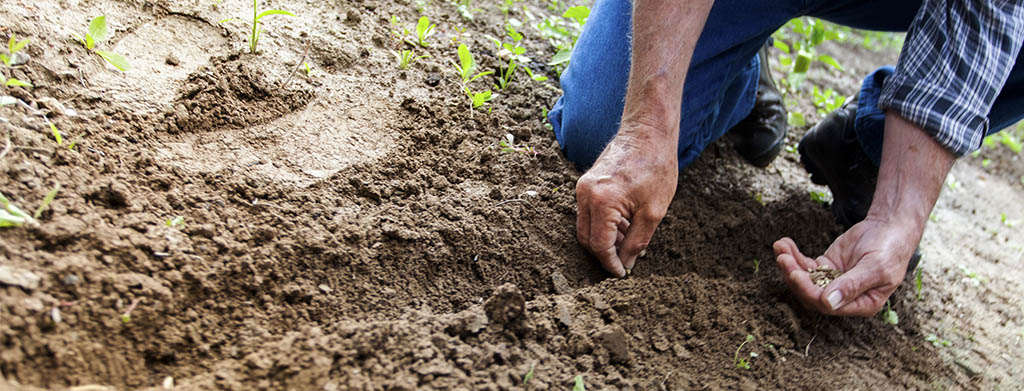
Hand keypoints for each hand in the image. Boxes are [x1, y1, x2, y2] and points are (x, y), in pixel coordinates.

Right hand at [575, 122, 677, 276]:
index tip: (622, 274)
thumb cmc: (656, 167)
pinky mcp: (586, 183)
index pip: (599, 245)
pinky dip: (603, 225)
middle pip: (586, 238)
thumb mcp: (653, 212)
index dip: (610, 264)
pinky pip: (589, 213)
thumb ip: (637, 242)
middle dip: (605, 254)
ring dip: (605, 239)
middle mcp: (585, 194)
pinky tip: (625, 226)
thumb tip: (626, 264)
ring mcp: (583, 187)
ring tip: (630, 242)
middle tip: (626, 262)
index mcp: (602, 202)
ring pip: (586, 227)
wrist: (648, 132)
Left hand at [773, 218, 918, 315]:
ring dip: (790, 264)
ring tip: (780, 247)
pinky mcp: (826, 267)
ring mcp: (833, 282)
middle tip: (783, 258)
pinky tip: (784, 243)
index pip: (828, 305)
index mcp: (861, 304)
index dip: (809, 291)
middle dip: (794, 276)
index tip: (796, 274)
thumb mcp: (875, 267)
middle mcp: (844, 297)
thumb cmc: (889, 249)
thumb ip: (852, 285)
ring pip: (805, 279)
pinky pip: (805, 265)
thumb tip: (828, 303)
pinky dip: (793, 255)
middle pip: (811, 294)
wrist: (890, 228)